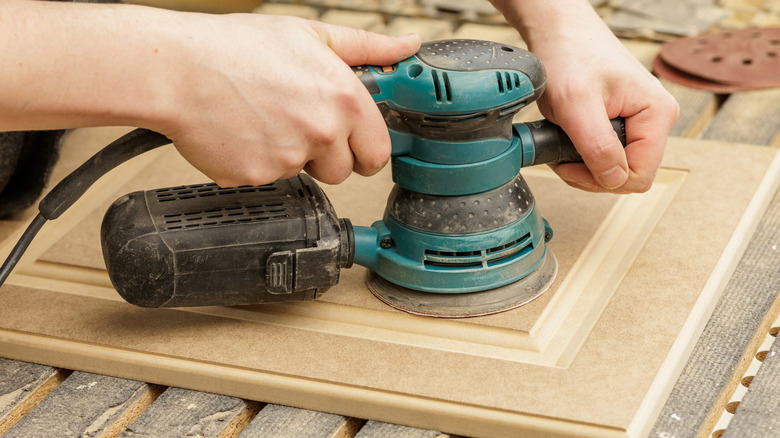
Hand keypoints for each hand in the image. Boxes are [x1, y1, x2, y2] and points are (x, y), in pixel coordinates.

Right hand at [151, 14, 420, 186]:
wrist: (176, 70)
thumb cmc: (237, 48)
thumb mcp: (311, 34)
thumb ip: (368, 46)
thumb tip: (407, 46)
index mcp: (343, 99)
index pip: (378, 152)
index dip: (364, 148)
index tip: (353, 142)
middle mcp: (322, 132)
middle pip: (344, 170)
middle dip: (327, 156)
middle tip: (298, 124)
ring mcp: (289, 159)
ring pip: (304, 175)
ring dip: (291, 157)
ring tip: (265, 120)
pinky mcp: (258, 177)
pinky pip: (268, 181)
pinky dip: (258, 163)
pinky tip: (243, 133)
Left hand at [532, 27, 678, 192]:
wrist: (560, 33)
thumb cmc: (570, 55)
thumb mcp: (576, 104)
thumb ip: (597, 146)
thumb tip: (614, 180)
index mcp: (657, 114)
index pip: (640, 176)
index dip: (603, 179)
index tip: (570, 164)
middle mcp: (655, 120)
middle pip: (628, 176)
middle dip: (591, 174)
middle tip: (562, 157)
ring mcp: (639, 123)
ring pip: (616, 169)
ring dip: (585, 166)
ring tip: (562, 143)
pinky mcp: (622, 124)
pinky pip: (607, 156)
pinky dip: (583, 156)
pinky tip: (568, 140)